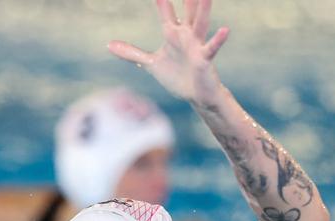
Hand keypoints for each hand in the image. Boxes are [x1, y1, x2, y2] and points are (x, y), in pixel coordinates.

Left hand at [108, 0, 229, 103]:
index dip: (162, 0)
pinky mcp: (205, 60)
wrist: (194, 96)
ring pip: (201, 24)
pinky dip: (218, 40)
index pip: (166, 12)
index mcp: (173, 34)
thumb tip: (109, 44)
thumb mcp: (150, 63)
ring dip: (203, 10)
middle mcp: (186, 36)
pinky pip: (211, 48)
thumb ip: (131, 53)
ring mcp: (197, 46)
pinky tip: (225, 30)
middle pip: (187, 12)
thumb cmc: (176, 77)